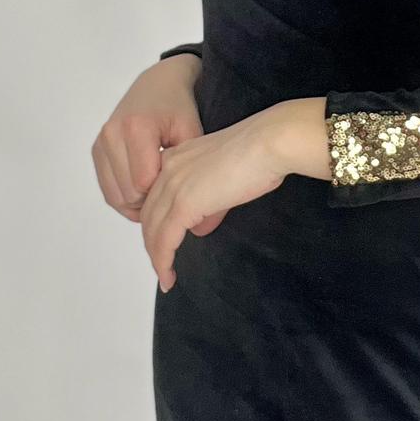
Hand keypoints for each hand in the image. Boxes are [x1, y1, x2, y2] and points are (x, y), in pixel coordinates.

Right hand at [91, 56, 204, 224]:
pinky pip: (108, 190)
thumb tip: (196, 222)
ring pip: (116, 197)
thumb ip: (191, 172)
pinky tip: (146, 189)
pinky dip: (126, 197)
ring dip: (138, 202)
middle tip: (173, 189)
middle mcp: (112, 134)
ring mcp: (101, 143)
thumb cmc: (180, 108)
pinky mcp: (96, 151)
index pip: (144, 184)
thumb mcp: (193, 134)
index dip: (165, 193)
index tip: (181, 186)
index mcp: (136, 127)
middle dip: (152, 200)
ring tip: (160, 189)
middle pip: (129, 194)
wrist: (159, 84)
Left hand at [141, 97, 328, 290]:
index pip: (156, 196)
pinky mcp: (184, 204)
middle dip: (154, 243)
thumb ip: (208, 201)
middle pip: (149, 215)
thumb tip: (199, 227)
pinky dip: (163, 262)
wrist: (270, 143)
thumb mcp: (226, 177)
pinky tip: (169, 277)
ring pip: (153, 231)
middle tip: (163, 265)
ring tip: (166, 277)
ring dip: (157, 257)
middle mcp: (168, 169)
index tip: (165, 242)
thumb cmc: (261, 153)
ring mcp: (173, 186)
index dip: (157, 222)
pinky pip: (164, 241)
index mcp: (177, 157)